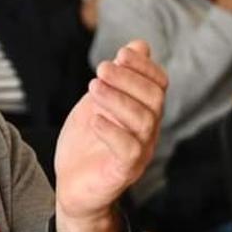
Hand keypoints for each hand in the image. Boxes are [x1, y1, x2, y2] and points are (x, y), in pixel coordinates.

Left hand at [54, 41, 166, 231]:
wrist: (72, 187)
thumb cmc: (85, 144)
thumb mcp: (96, 103)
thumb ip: (116, 78)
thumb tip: (138, 44)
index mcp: (143, 112)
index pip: (158, 84)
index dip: (144, 66)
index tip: (121, 54)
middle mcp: (147, 131)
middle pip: (154, 99)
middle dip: (128, 79)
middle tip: (101, 69)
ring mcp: (139, 152)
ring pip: (143, 121)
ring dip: (118, 99)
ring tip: (93, 87)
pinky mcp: (124, 172)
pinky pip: (129, 150)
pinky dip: (112, 131)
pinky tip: (94, 119)